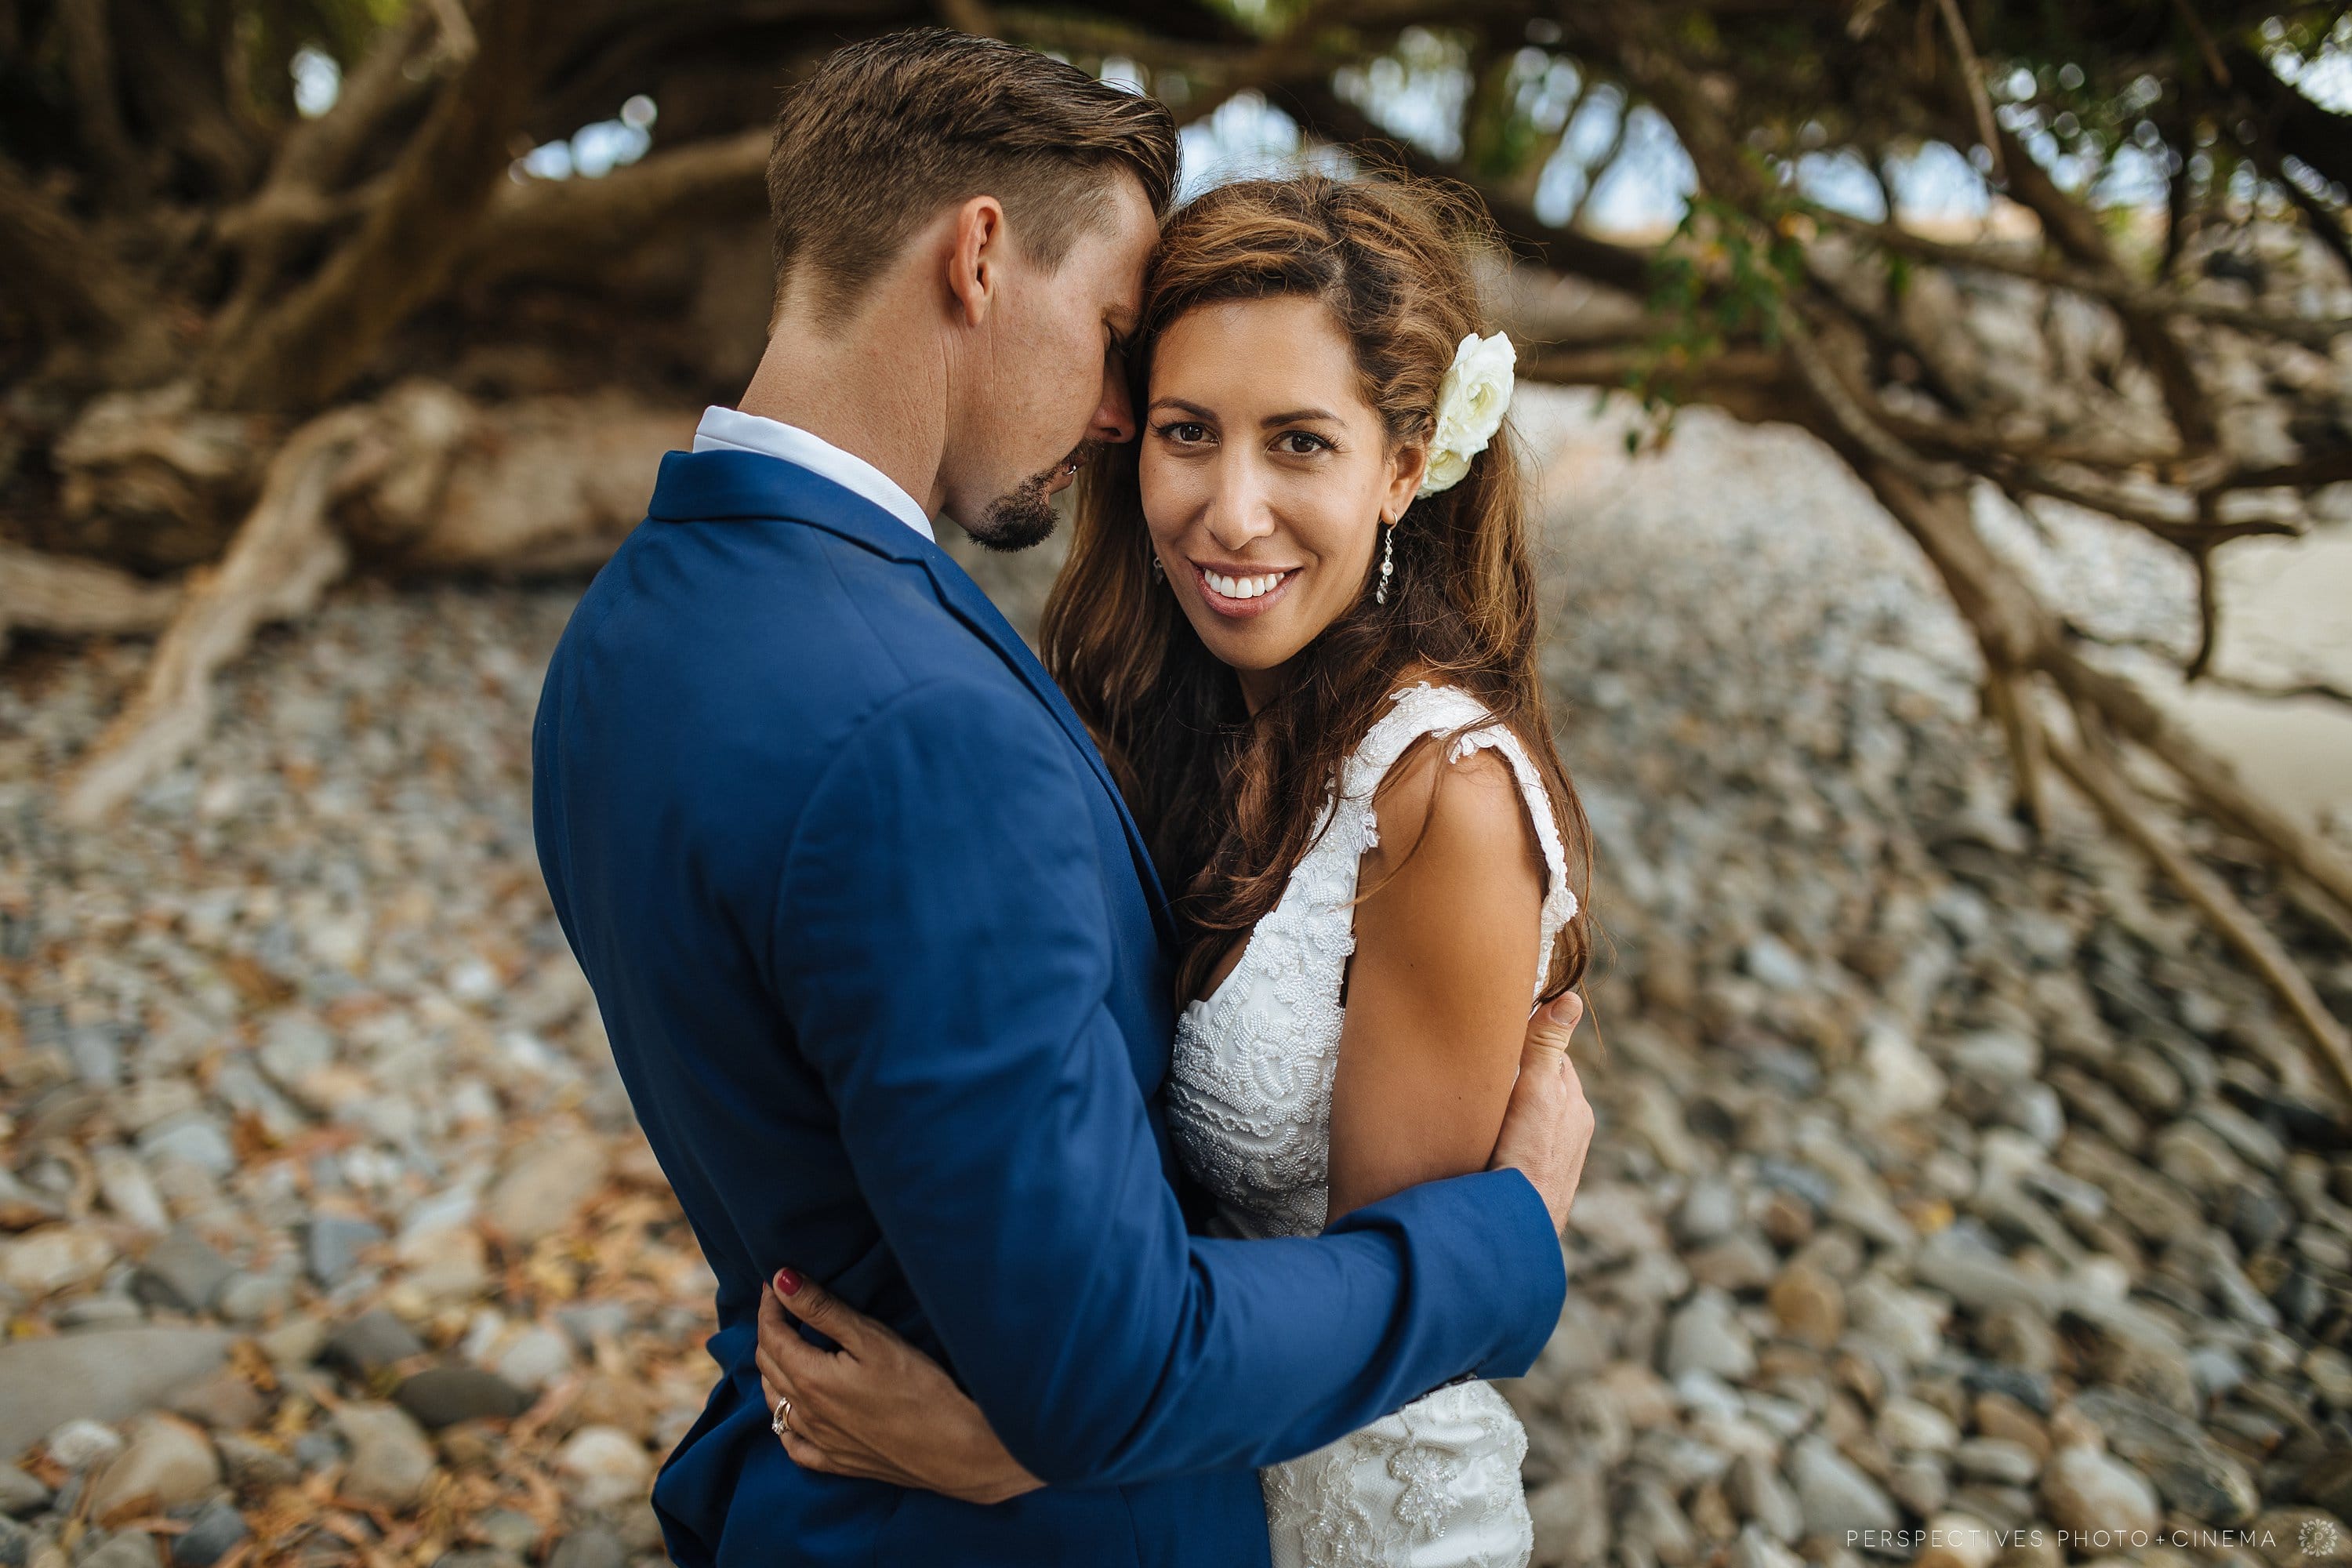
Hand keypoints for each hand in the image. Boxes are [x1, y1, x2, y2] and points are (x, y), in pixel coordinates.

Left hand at [755, 1270, 1042, 1505]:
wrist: (954, 1449)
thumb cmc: (919, 1387)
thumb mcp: (871, 1338)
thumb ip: (822, 1309)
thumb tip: (781, 1279)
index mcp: (809, 1378)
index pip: (772, 1334)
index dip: (770, 1303)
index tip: (778, 1280)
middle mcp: (805, 1413)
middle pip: (768, 1365)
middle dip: (771, 1329)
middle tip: (784, 1304)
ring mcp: (818, 1441)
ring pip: (775, 1401)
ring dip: (774, 1369)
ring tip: (788, 1344)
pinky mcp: (836, 1462)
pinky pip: (793, 1443)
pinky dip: (785, 1420)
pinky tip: (794, 1411)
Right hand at [1486, 991, 1593, 1232]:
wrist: (1514, 1232)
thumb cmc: (1525, 1160)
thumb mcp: (1535, 1094)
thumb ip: (1546, 1047)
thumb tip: (1570, 998)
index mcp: (1573, 1104)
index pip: (1550, 1055)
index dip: (1523, 1043)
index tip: (1495, 1036)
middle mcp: (1572, 1130)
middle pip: (1540, 1085)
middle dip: (1517, 1074)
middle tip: (1481, 1068)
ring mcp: (1556, 1157)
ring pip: (1530, 1116)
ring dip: (1509, 1108)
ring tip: (1479, 1106)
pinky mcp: (1538, 1179)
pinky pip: (1522, 1143)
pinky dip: (1506, 1136)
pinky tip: (1484, 1143)